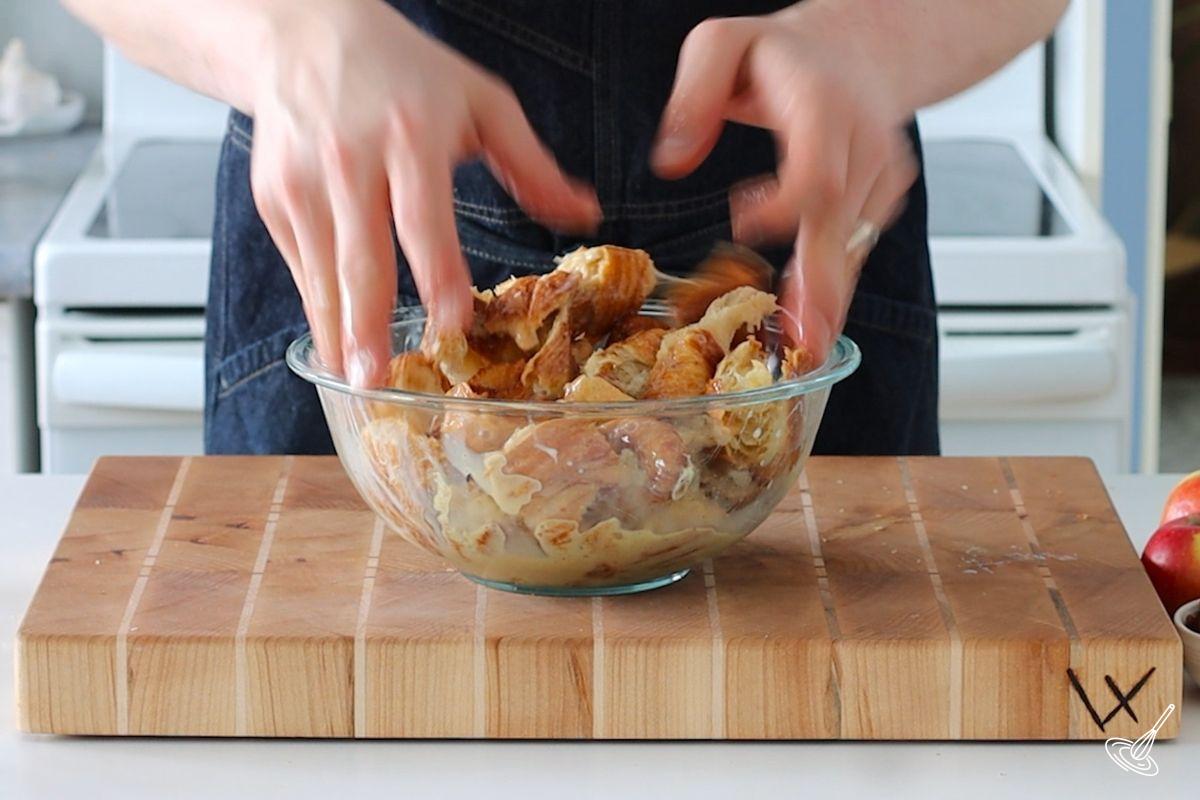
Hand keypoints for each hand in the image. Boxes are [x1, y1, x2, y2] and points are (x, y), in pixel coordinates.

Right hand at [248, 0, 598, 385]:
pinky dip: (320, 304)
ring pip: (323, 271)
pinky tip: (339, 337)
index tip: (452, 322)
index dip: (438, 273)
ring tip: (353, 374)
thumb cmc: (403, 72)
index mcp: (409, 135)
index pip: (423, 217)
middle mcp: (349, 160)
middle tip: (378, 376)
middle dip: (368, 323)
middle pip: (361, 256)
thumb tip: (584, 213)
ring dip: (337, 329)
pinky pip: (303, 264)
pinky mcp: (274, 198)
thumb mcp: (480, 102)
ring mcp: (303, 183)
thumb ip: (531, 164)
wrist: (305, 35)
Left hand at [652, 4, 916, 360]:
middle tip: (802, 338)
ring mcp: (881, 175)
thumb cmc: (783, 52)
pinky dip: (834, 285)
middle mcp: (863, 144)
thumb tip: (672, 159)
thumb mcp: (723, 42)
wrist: (859, 49)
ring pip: (853, 245)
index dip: (786, 205)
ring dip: (829, 298)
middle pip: (842, 223)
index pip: (818, 170)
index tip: (741, 222)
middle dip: (822, 286)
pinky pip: (856, 247)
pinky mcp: (883, 198)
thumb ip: (694, 91)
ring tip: (803, 348)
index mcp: (824, 106)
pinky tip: (812, 320)